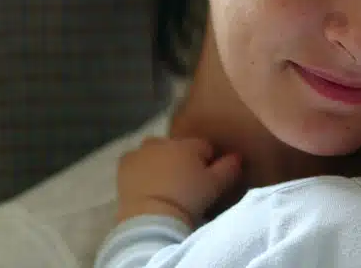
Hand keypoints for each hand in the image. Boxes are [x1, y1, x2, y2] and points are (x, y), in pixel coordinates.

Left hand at [116, 137, 241, 227]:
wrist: (151, 217)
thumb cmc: (188, 199)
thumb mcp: (216, 186)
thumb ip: (229, 167)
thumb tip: (237, 156)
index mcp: (188, 144)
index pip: (204, 147)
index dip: (208, 163)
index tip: (206, 180)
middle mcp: (163, 142)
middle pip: (178, 147)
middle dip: (182, 159)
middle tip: (185, 183)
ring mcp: (141, 152)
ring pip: (156, 152)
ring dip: (160, 161)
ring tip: (165, 184)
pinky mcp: (123, 165)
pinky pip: (136, 161)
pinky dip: (141, 168)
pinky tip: (146, 184)